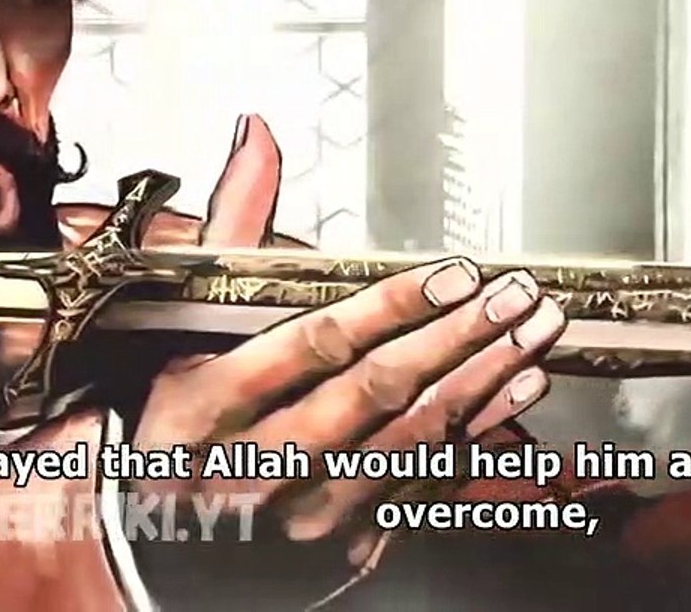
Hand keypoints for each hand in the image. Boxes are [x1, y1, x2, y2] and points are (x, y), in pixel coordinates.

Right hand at [129, 114, 561, 552]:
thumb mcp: (178, 332)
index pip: (319, 343)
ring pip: (411, 438)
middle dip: (456, 338)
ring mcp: (308, 507)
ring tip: (533, 334)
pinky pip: (422, 483)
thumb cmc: (171, 428)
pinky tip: (516, 393)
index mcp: (213, 400)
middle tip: (516, 297)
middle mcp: (264, 457)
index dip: (393, 306)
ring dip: (482, 382)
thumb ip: (229, 233)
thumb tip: (258, 141)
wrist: (157, 548)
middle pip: (377, 390)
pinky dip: (476, 436)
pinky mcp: (344, 541)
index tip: (454, 274)